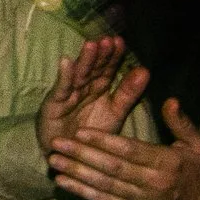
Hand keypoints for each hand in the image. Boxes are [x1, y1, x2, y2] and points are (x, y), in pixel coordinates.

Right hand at [37, 35, 150, 154]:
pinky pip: (61, 90)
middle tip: (108, 40)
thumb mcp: (115, 114)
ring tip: (91, 45)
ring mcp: (68, 95)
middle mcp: (84, 88)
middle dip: (101, 54)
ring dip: (84, 60)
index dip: (114, 56)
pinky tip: (66, 62)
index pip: (108, 69)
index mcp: (100, 89)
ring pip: (79, 75)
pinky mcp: (54, 105)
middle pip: (93, 69)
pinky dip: (64, 77)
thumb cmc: (92, 136)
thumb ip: (129, 93)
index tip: (121, 42)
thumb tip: (145, 70)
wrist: (69, 158)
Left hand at [50, 98, 199, 199]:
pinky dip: (83, 193)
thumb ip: (181, 122)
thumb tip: (170, 99)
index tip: (80, 131)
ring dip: (76, 174)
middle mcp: (151, 183)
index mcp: (166, 163)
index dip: (103, 141)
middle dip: (81, 155)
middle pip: (111, 168)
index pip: (129, 150)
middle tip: (56, 143)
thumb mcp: (199, 144)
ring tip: (54, 161)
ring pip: (104, 185)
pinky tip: (64, 184)